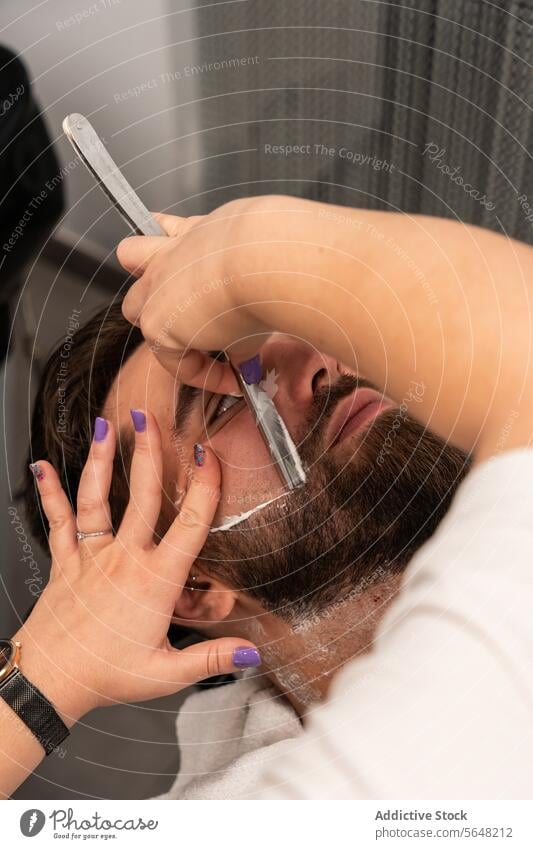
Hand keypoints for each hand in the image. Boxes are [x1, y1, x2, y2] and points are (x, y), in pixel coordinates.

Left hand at [17, 412, 259, 723]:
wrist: (48, 681)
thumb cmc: (105, 676)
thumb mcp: (165, 673)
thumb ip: (210, 658)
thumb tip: (250, 651)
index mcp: (155, 581)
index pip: (188, 525)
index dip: (204, 486)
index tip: (209, 456)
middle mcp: (123, 559)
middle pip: (143, 496)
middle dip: (150, 453)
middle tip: (152, 418)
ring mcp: (91, 556)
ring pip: (98, 498)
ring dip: (102, 460)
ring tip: (106, 426)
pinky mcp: (66, 562)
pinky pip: (57, 521)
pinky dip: (49, 492)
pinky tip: (40, 467)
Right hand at [117, 201, 271, 392]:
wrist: (262, 258)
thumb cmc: (251, 305)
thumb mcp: (247, 344)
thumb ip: (238, 352)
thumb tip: (242, 356)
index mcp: (160, 329)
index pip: (179, 364)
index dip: (210, 378)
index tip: (237, 379)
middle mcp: (154, 291)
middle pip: (140, 314)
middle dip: (168, 328)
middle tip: (203, 337)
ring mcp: (166, 256)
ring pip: (131, 260)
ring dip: (146, 272)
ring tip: (174, 284)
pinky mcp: (186, 229)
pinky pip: (160, 224)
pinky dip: (163, 229)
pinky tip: (181, 238)